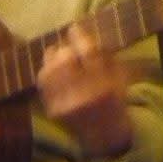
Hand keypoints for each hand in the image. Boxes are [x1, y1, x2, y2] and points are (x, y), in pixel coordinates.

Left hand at [37, 24, 132, 158]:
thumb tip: (84, 31)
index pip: (89, 53)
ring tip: (59, 59)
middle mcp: (84, 94)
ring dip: (52, 60)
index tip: (74, 27)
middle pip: (64, 59)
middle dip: (64, 49)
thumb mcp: (120, 77)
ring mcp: (66, 103)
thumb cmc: (114, 99)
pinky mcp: (53, 110)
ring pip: (48, 70)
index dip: (79, 36)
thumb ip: (105, 55)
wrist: (104, 134)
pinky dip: (47, 74)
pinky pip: (42, 84)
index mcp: (105, 84)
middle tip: (68, 49)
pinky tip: (54, 73)